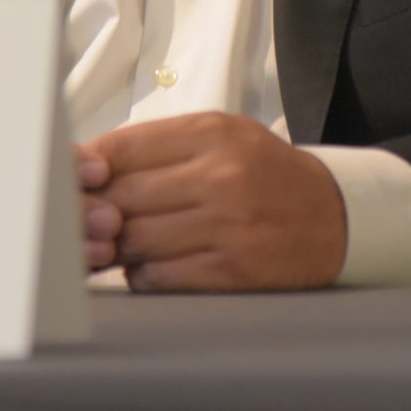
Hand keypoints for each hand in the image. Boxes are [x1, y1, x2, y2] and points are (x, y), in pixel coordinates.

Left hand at [77, 111, 345, 291]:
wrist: (336, 217)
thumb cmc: (263, 175)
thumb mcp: (219, 139)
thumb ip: (155, 148)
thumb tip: (81, 171)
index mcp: (211, 132)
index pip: (120, 149)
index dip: (84, 173)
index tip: (74, 187)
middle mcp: (220, 175)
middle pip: (120, 199)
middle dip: (95, 217)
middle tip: (90, 226)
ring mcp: (229, 224)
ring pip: (134, 241)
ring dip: (120, 249)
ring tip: (129, 245)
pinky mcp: (234, 270)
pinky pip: (159, 278)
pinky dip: (145, 276)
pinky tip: (157, 267)